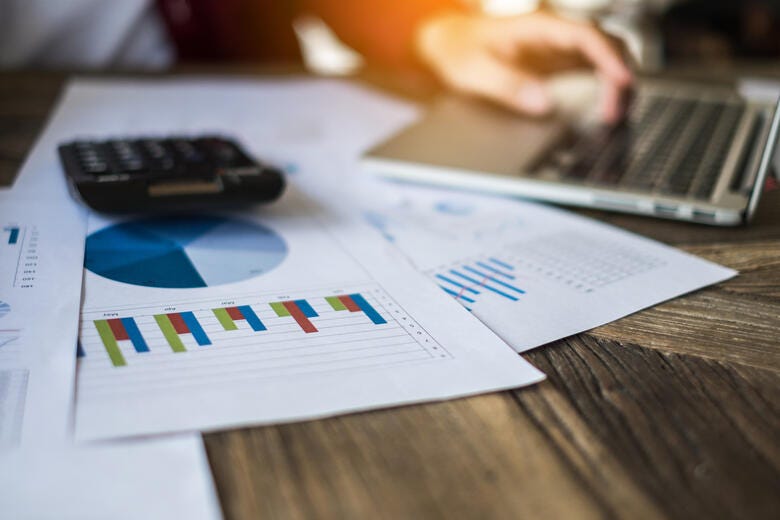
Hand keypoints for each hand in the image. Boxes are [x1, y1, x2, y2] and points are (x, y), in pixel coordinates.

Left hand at [415, 11, 632, 122]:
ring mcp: (559, 49)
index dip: (608, 57)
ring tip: (611, 115)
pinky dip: (604, 87)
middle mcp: (555, 35)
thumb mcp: (475, 69)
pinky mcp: (558, 64)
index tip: (621, 81)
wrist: (449, 42)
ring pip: (604, 57)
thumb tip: (542, 103)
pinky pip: (592, 70)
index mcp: (539, 28)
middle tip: (612, 113)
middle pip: (605, 45)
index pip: (586, 36)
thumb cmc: (459, 49)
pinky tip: (602, 109)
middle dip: (618, 75)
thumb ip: (508, 85)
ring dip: (615, 82)